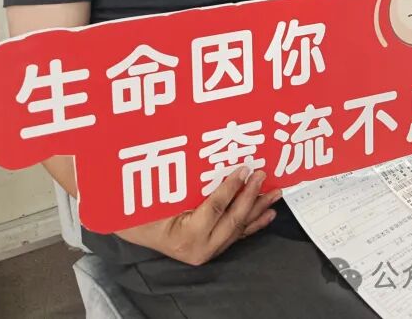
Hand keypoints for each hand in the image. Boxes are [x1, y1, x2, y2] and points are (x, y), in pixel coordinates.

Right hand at [116, 168, 281, 265]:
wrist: (137, 232)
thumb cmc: (143, 211)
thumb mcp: (158, 196)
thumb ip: (181, 183)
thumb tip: (207, 159)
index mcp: (185, 236)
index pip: (214, 209)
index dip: (231, 188)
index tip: (243, 170)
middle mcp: (200, 249)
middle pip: (232, 219)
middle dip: (250, 195)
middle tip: (261, 176)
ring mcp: (209, 251)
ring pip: (240, 228)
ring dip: (259, 208)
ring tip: (274, 193)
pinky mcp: (214, 249)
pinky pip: (239, 235)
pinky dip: (255, 222)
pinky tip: (268, 213)